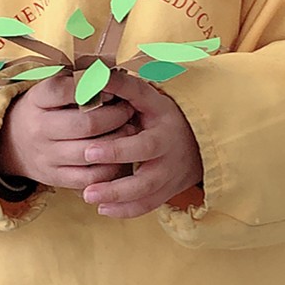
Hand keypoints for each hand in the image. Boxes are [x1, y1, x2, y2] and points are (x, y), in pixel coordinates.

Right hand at [0, 72, 138, 190]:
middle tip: (128, 110)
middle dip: (115, 116)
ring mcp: (46, 156)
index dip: (93, 87)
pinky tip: (119, 156)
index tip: (111, 88)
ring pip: (91, 152)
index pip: (64, 90)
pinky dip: (109, 168)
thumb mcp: (47, 91)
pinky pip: (89, 177)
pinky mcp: (55, 178)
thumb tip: (111, 74)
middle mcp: (39, 129)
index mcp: (36, 101)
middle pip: (86, 124)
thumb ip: (74, 82)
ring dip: (117, 141)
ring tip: (129, 131)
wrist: (11, 145)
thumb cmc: (41, 111)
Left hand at [80, 71, 202, 217]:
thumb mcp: (150, 97)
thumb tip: (96, 74)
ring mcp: (168, 178)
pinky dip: (125, 211)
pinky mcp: (165, 193)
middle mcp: (168, 157)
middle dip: (115, 181)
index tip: (89, 149)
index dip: (117, 149)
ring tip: (88, 196)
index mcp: (164, 131)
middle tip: (86, 180)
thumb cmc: (162, 115)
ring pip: (143, 195)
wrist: (197, 140)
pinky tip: (102, 209)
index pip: (142, 143)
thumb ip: (125, 87)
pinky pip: (146, 206)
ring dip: (116, 198)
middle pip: (144, 176)